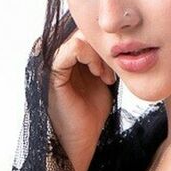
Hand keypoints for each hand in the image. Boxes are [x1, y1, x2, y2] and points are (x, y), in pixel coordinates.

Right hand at [48, 28, 116, 170]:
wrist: (81, 140)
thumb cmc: (91, 112)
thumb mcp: (100, 77)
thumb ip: (102, 57)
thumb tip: (115, 37)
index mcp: (67, 56)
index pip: (86, 30)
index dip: (105, 42)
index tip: (118, 62)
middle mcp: (57, 55)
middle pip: (83, 31)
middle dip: (103, 47)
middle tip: (112, 70)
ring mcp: (52, 61)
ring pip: (80, 36)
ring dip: (99, 54)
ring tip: (105, 75)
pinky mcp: (52, 71)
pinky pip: (71, 49)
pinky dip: (90, 57)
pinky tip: (98, 74)